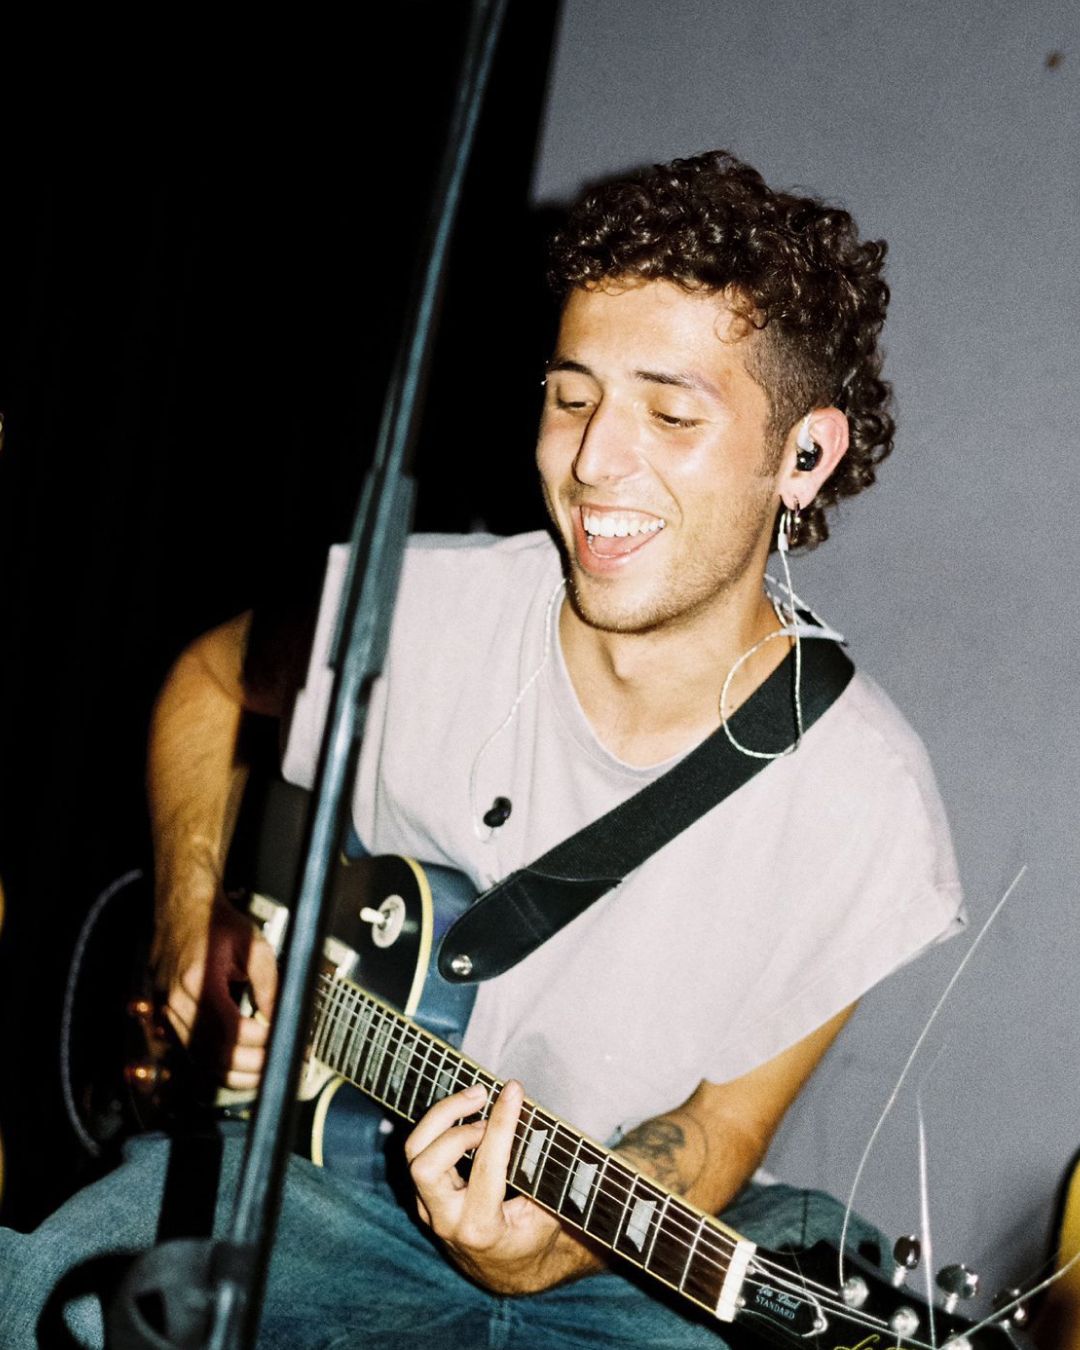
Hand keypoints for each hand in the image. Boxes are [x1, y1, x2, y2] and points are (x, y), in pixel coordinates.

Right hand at [152, 893, 277, 1089]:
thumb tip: (280, 1018)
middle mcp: (178, 1002)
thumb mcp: (254, 946)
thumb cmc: (218, 925)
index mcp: (198, 980)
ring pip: (203, 1061)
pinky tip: (242, 1068)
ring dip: (237, 1074)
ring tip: (267, 1071)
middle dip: (253, 1065)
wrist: (183, 912)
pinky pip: (194, 1054)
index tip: (285, 1042)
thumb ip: (268, 983)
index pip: (232, 1029)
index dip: (261, 1042)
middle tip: (281, 1063)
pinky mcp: (168, 1019)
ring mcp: (169, 1013)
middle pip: (216, 1053)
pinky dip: (219, 1067)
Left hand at [404, 1080, 601, 1293]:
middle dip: (452, 1122)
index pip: (486, 1167)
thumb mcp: (548, 1212)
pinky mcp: (423, 1197)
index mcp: (482, 1229)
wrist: (508, 1272)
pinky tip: (464, 1111)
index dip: (501, 1124)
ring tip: (475, 1097)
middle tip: (485, 1097)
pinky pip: (419, 1152)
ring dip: (441, 1116)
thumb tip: (536, 1118)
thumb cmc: (534, 1238)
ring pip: (413, 1152)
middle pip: (426, 1164)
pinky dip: (439, 1125)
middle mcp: (447, 1221)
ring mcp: (429, 1210)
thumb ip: (540, 1172)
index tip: (514, 1092)